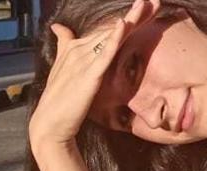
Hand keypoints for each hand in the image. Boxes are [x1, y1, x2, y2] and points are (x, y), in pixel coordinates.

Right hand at [29, 0, 156, 153]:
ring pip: (112, 35)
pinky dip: (113, 38)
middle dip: (136, 14)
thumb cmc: (60, 99)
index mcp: (78, 48)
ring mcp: (84, 60)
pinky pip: (104, 53)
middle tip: (155, 0)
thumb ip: (64, 46)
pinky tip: (123, 25)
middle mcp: (80, 49)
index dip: (130, 19)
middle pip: (113, 28)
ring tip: (146, 4)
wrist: (51, 123)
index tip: (147, 7)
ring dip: (131, 19)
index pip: (107, 30)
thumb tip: (58, 27)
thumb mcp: (64, 68)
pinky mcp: (89, 74)